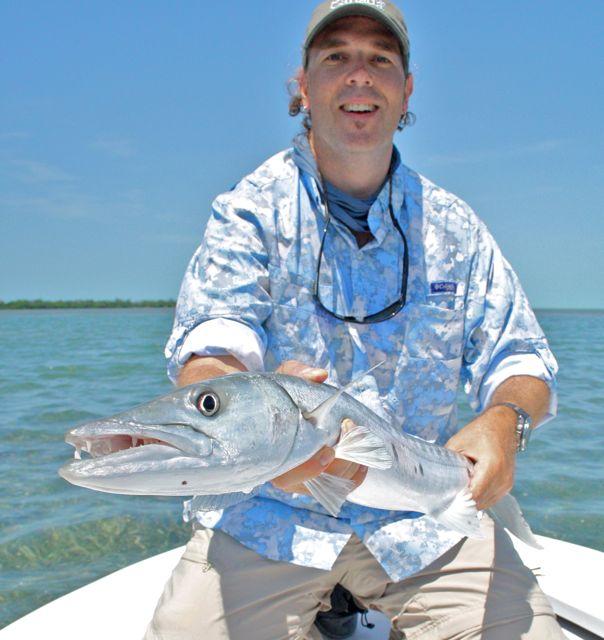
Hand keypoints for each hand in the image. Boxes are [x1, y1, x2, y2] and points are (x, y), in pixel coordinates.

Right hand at [271, 362, 366, 493]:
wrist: (272, 411)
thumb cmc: (278, 395)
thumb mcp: (282, 379)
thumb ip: (297, 373)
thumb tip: (320, 375)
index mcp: (269, 456)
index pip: (286, 477)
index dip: (310, 469)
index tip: (328, 449)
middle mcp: (284, 474)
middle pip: (317, 484)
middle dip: (343, 461)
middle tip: (350, 427)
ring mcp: (302, 481)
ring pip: (333, 487)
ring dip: (353, 465)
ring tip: (359, 434)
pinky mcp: (318, 480)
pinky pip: (341, 487)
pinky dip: (357, 474)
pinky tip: (364, 455)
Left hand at [445, 405, 517, 510]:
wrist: (503, 424)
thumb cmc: (479, 431)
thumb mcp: (458, 443)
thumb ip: (449, 463)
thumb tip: (437, 481)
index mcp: (492, 466)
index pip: (474, 495)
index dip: (458, 500)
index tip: (443, 500)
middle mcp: (503, 478)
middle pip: (479, 502)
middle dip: (462, 502)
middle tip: (445, 497)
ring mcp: (507, 483)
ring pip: (485, 503)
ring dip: (470, 500)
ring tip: (456, 492)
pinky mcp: (508, 485)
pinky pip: (491, 498)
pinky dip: (479, 496)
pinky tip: (467, 489)